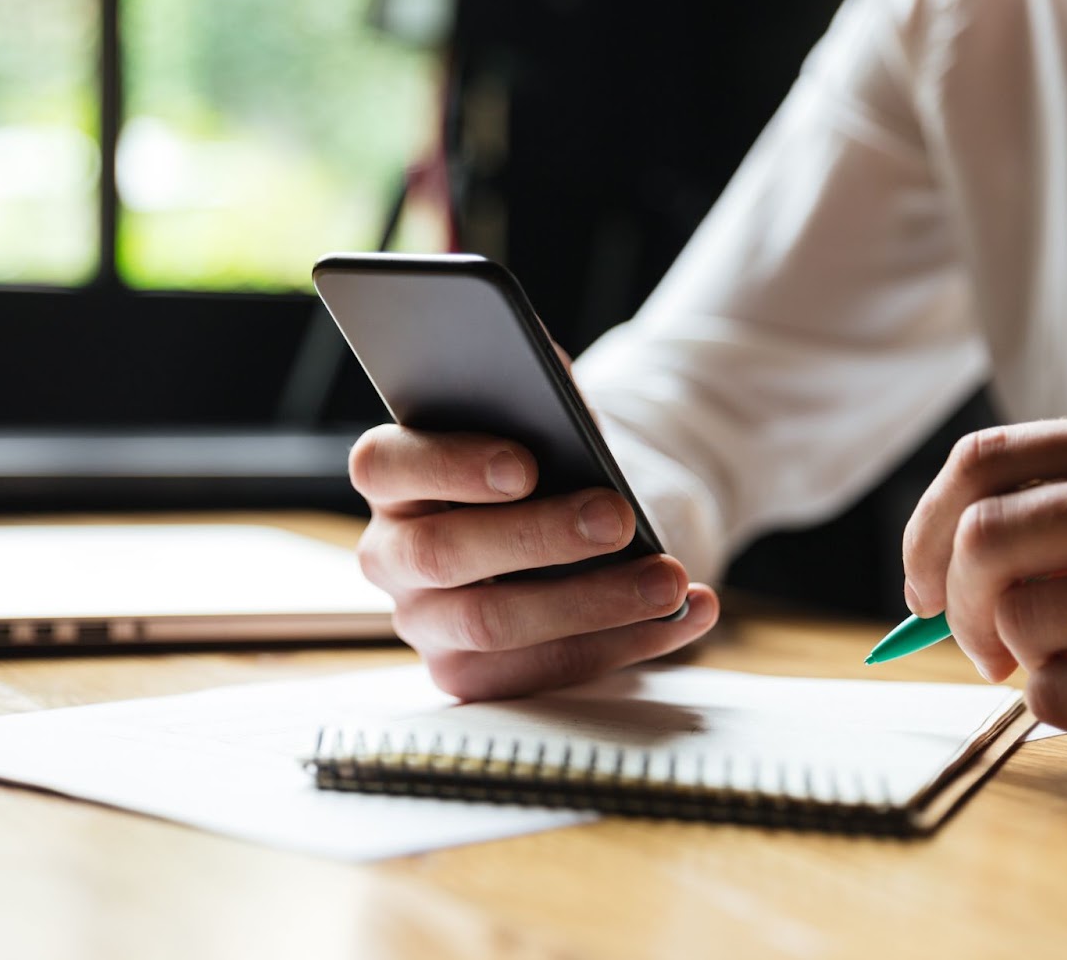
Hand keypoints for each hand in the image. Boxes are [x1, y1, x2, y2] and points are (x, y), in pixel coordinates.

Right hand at [349, 424, 719, 700]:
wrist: (570, 521)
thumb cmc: (546, 462)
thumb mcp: (541, 417)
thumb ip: (537, 396)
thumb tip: (556, 393)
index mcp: (392, 475)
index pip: (385, 465)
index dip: (449, 466)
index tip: (524, 466)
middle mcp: (391, 553)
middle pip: (442, 554)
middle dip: (539, 536)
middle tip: (617, 517)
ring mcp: (423, 620)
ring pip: (491, 624)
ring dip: (592, 603)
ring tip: (667, 579)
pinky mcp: (466, 672)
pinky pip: (539, 671)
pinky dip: (622, 644)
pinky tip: (681, 615)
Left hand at [902, 408, 1066, 767]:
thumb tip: (932, 559)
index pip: (989, 458)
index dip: (925, 524)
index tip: (919, 576)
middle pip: (987, 535)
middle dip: (951, 600)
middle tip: (976, 638)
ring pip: (1020, 617)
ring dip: (1011, 656)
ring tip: (1055, 663)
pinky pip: (1061, 697)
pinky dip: (1054, 705)